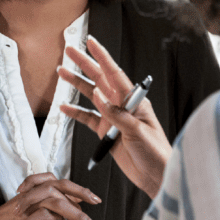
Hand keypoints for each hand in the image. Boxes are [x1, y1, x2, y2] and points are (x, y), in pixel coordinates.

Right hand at [0, 174, 100, 219]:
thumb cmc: (12, 215)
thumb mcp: (33, 203)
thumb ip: (53, 201)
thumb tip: (77, 202)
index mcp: (37, 190)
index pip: (62, 185)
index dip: (80, 191)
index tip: (96, 200)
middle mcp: (32, 200)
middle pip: (60, 203)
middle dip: (79, 216)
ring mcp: (25, 215)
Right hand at [59, 36, 172, 200]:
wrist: (157, 176)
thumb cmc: (156, 152)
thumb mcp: (138, 131)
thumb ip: (118, 115)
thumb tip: (99, 97)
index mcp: (133, 100)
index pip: (115, 73)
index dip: (102, 56)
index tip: (91, 42)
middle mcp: (122, 105)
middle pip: (100, 79)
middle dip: (84, 63)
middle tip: (69, 50)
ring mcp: (113, 118)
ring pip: (91, 95)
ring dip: (77, 84)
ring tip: (62, 72)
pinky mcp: (106, 132)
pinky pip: (88, 118)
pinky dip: (76, 113)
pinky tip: (64, 108)